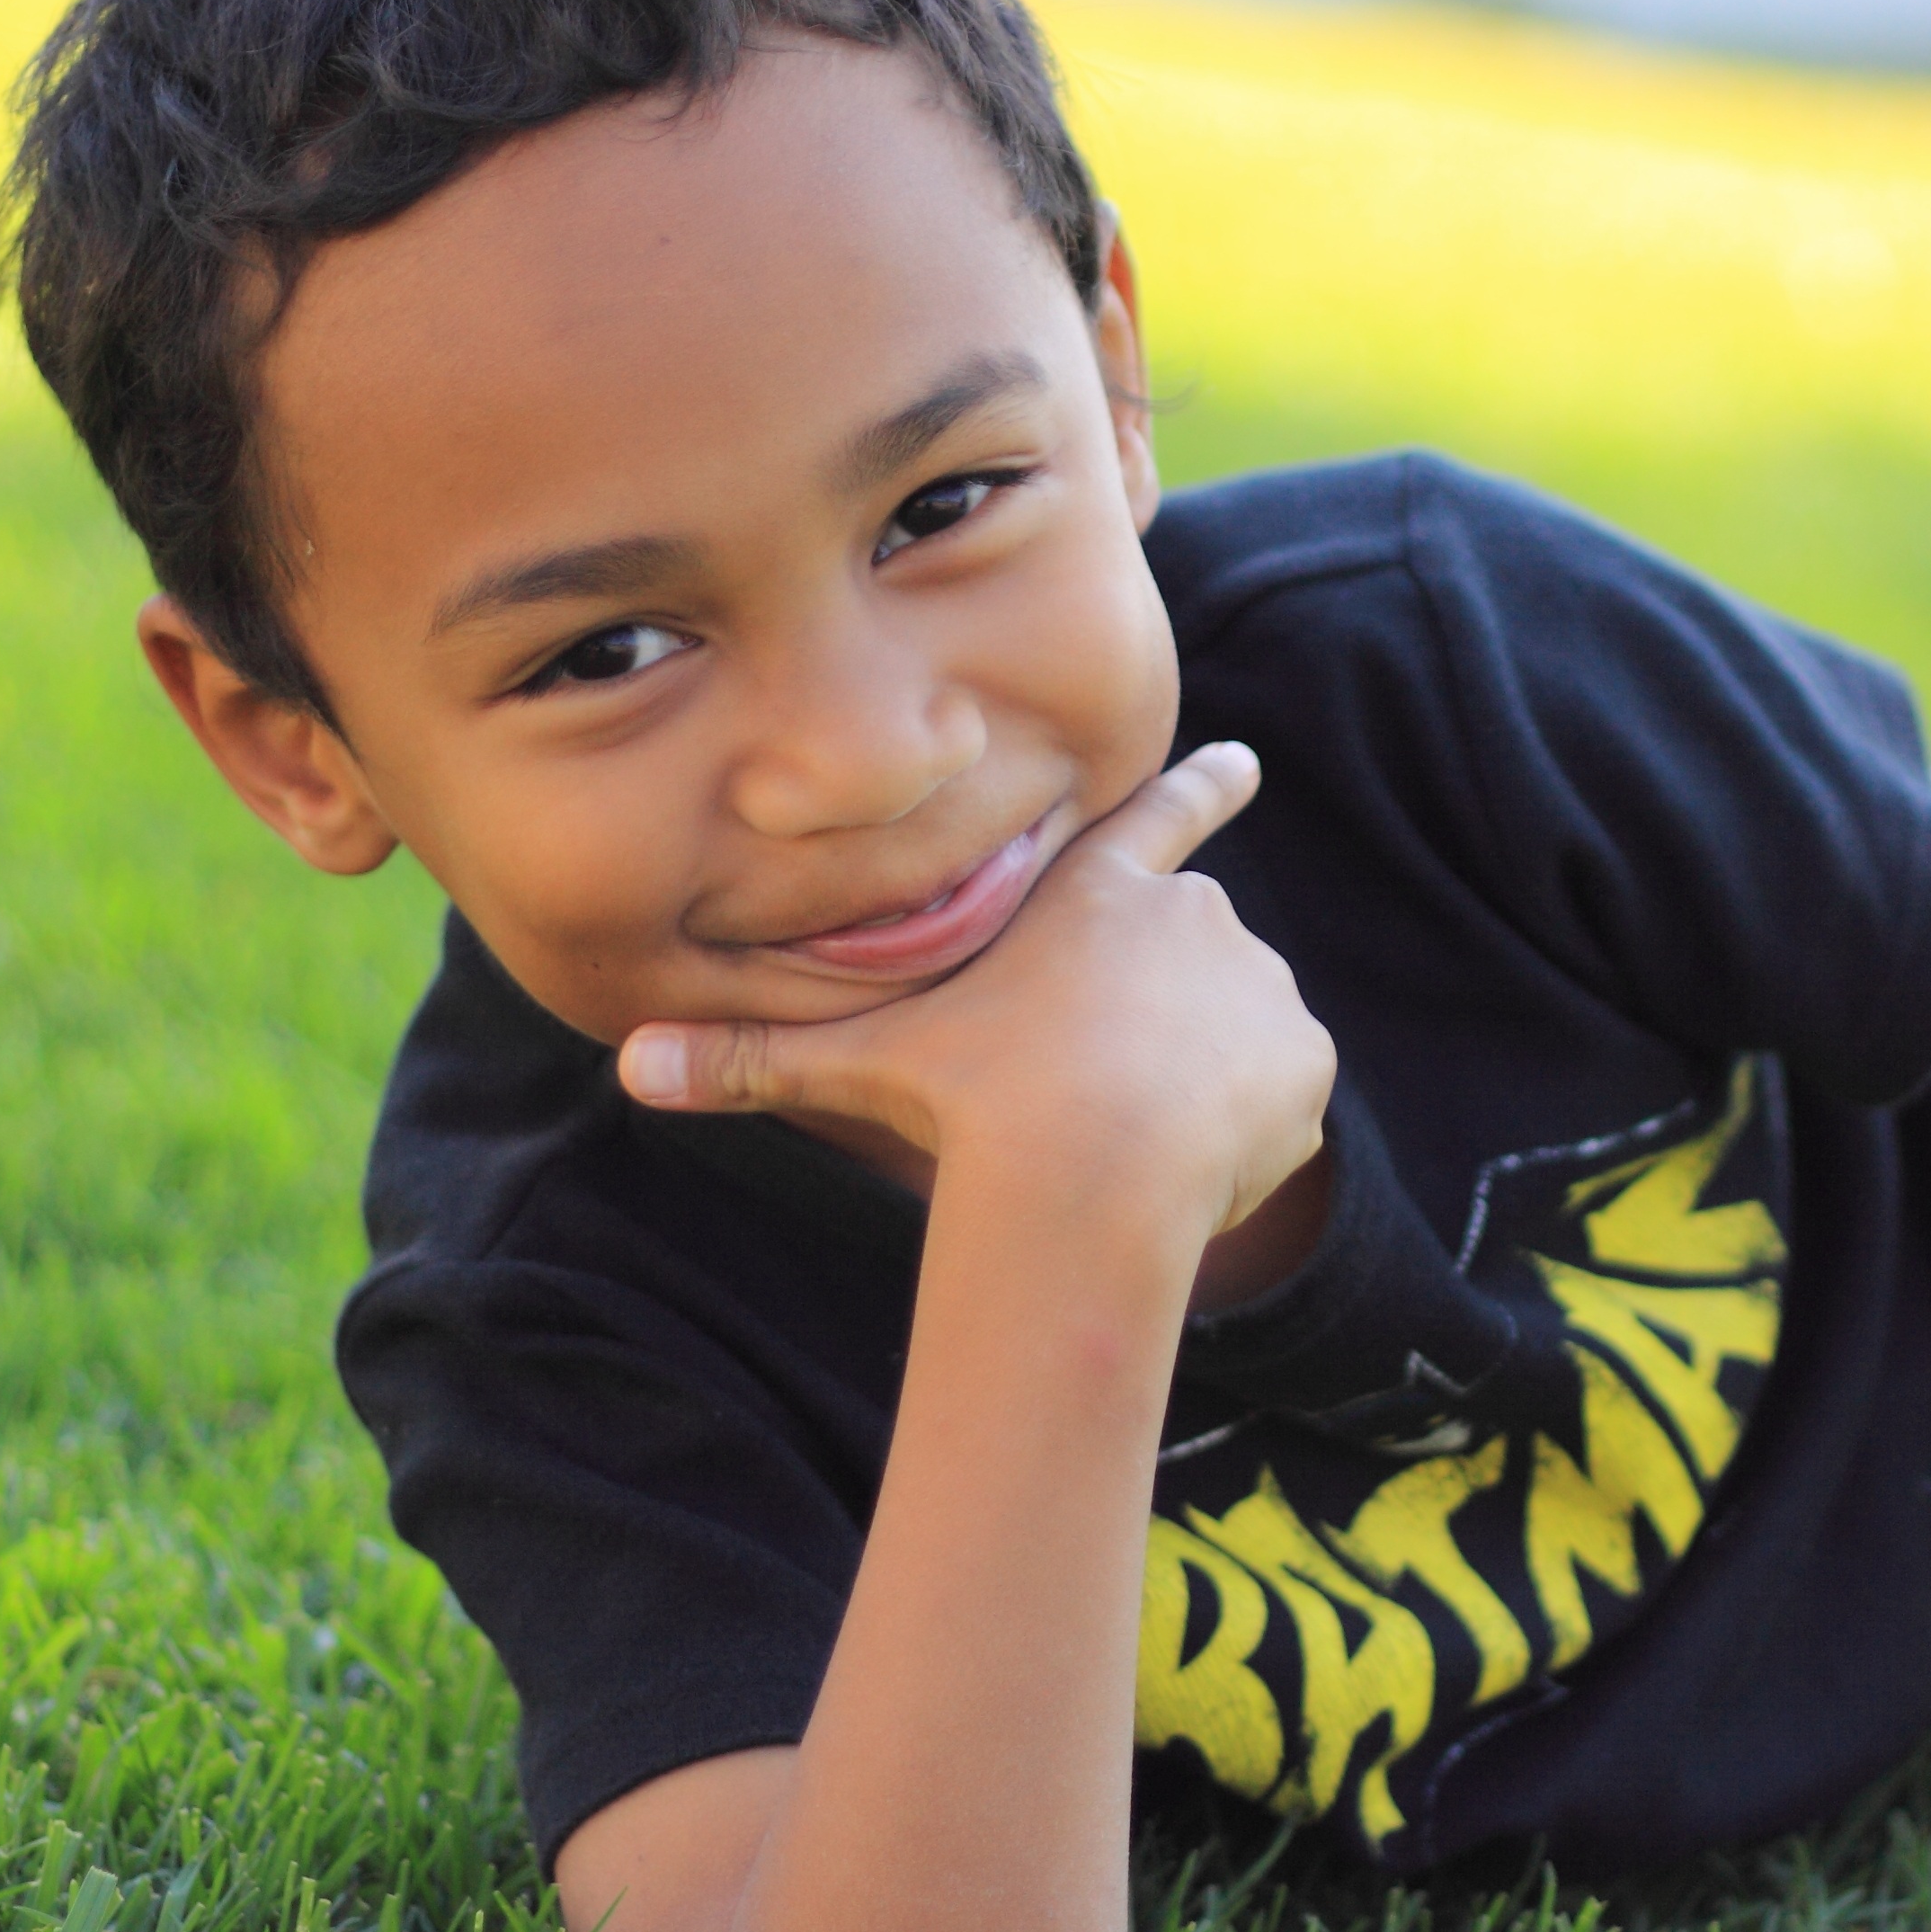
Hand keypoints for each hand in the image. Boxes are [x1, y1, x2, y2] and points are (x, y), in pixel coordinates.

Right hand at [615, 743, 1333, 1269]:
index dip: (1204, 785)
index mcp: (1100, 897)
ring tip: (1135, 1139)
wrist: (1089, 1170)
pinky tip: (1190, 1167)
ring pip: (1235, 1044)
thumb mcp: (861, 1068)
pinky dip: (1245, 1141)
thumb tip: (627, 1063)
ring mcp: (1259, 982)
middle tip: (1107, 1091)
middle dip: (1162, 1023)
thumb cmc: (974, 1103)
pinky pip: (1280, 1106)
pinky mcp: (1303, 1055)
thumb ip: (755, 1061)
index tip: (1247, 760)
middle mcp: (1194, 916)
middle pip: (1189, 965)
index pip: (1160, 817)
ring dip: (1200, 1087)